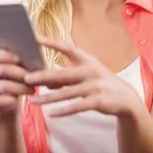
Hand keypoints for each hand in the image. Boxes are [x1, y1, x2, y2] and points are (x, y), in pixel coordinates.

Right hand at [0, 47, 34, 113]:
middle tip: (35, 77)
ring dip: (20, 88)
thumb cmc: (18, 74)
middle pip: (1, 70)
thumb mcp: (20, 63)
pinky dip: (9, 101)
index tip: (19, 59)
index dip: (4, 55)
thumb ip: (25, 54)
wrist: (10, 97)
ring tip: (33, 89)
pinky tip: (17, 100)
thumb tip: (38, 46)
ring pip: (3, 86)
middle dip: (21, 73)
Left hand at [24, 37, 141, 117]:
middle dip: (43, 76)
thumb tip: (45, 82)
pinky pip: (77, 107)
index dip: (52, 43)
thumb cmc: (101, 83)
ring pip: (67, 93)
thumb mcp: (86, 75)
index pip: (67, 48)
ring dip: (48, 98)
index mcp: (87, 60)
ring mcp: (95, 86)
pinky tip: (51, 114)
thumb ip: (67, 77)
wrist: (126, 99)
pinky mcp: (98, 101)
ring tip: (33, 101)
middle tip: (26, 78)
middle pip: (62, 73)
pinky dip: (63, 110)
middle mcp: (90, 71)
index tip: (36, 39)